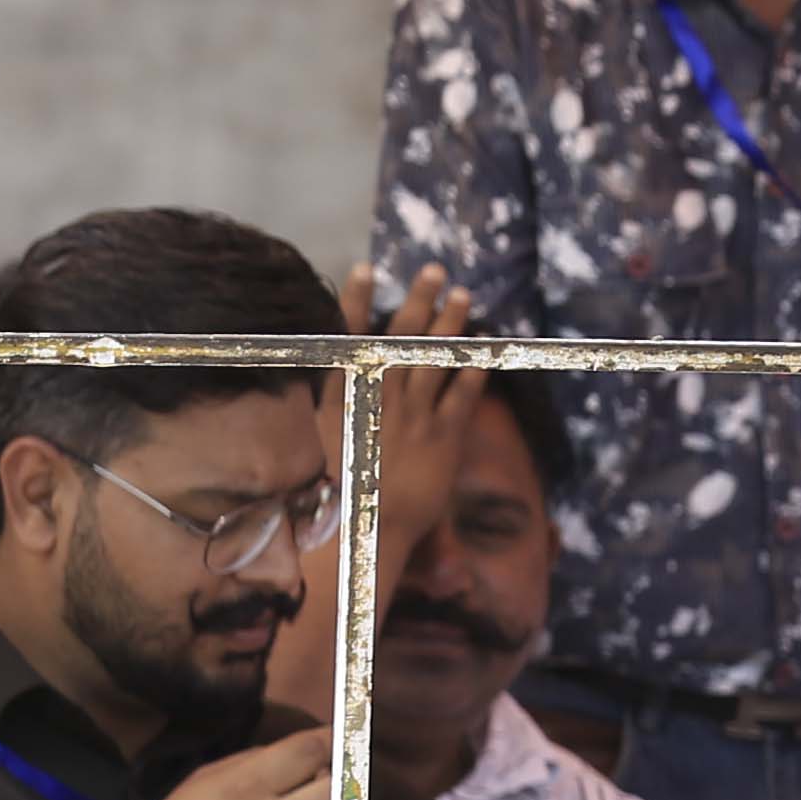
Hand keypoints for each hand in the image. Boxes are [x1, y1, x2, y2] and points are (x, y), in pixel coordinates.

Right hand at [341, 262, 489, 571]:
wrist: (367, 531)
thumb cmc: (336, 492)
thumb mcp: (318, 441)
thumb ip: (330, 405)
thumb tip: (330, 378)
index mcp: (344, 396)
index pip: (349, 337)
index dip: (355, 301)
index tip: (364, 268)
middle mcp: (379, 398)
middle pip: (401, 338)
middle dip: (418, 301)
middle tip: (434, 271)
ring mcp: (413, 416)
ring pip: (434, 358)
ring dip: (450, 324)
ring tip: (463, 295)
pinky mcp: (443, 439)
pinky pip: (461, 396)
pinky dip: (471, 370)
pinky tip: (482, 350)